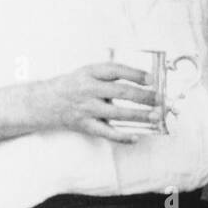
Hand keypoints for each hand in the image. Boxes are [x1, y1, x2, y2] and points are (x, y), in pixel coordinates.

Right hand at [34, 63, 159, 142]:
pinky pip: (107, 133)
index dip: (135, 74)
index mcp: (90, 73)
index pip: (116, 70)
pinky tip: (135, 137)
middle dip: (144, 96)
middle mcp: (88, 89)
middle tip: (161, 99)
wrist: (46, 102)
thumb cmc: (72, 86)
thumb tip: (140, 79)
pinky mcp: (86, 125)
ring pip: (118, 113)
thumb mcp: (87, 72)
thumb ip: (109, 75)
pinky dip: (122, 136)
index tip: (151, 79)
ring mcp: (87, 109)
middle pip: (121, 92)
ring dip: (139, 115)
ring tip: (156, 116)